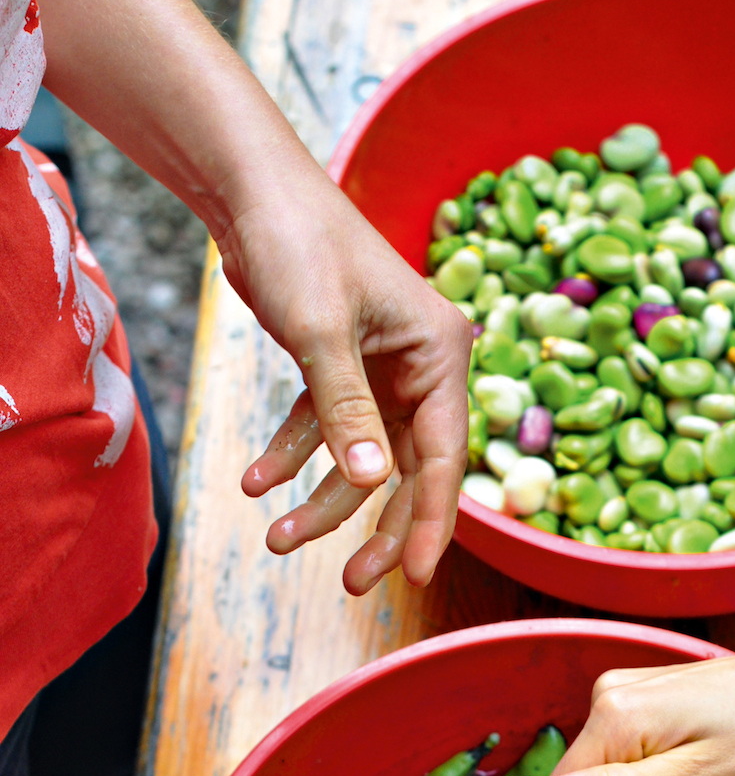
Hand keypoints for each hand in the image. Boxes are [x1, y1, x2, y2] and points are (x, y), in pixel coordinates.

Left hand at [231, 170, 471, 594]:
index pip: (442, 455)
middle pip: (407, 470)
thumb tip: (371, 484)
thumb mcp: (322, 332)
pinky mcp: (342, 368)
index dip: (428, 521)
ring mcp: (383, 371)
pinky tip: (258, 484)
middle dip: (373, 527)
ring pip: (361, 458)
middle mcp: (421, 368)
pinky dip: (292, 457)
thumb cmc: (298, 243)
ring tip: (277, 539)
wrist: (251, 190)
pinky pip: (323, 429)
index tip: (411, 576)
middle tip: (353, 585)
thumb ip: (346, 410)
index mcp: (440, 354)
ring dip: (321, 500)